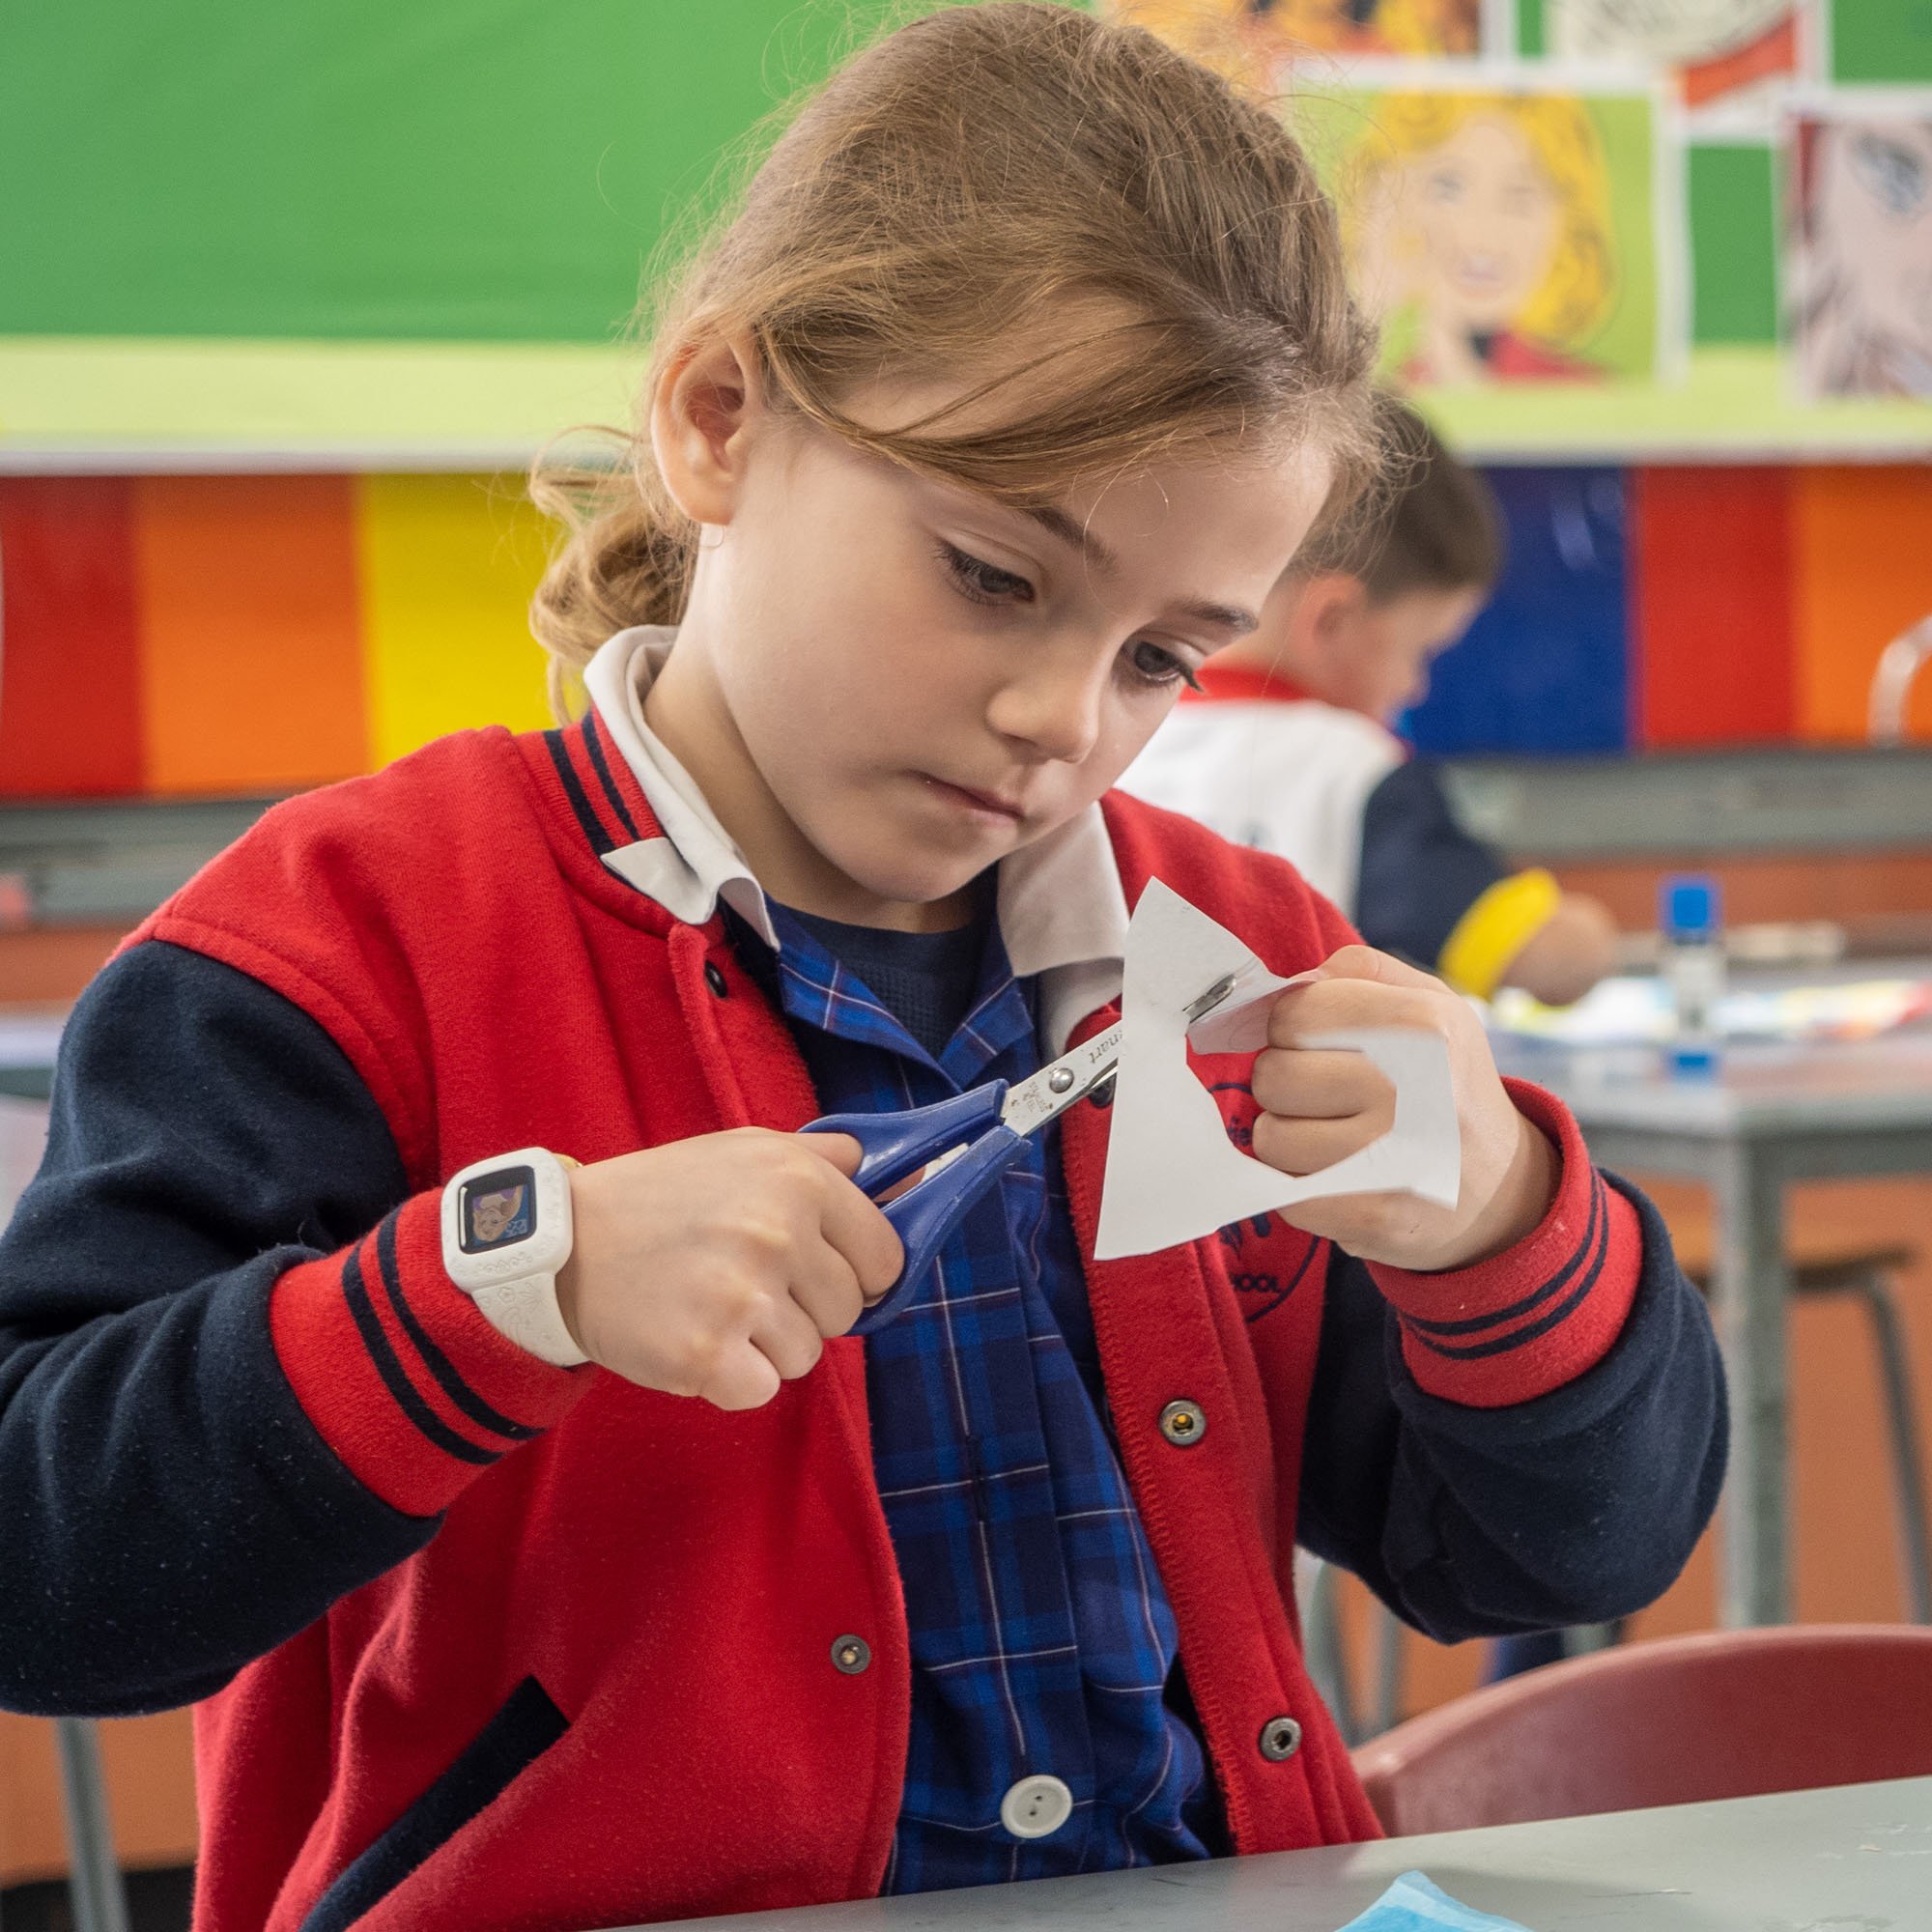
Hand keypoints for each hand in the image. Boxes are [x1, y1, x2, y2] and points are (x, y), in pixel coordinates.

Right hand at [553, 1129, 902, 1409]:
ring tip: (711, 1306)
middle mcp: (777, 1233)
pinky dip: (731, 1379)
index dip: (856, 1272)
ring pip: (807, 1356)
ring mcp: (742, 1296)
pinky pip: (761, 1391)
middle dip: (805, 1309)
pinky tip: (694, 1340)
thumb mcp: (745, 1150)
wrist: (564, 1245)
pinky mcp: (705, 1355)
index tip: (816, 1272)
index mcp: (798, 1179)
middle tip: (743, 1284)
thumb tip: (898, 1171)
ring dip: (766, 1346)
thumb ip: (823, 1159)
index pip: (885, 1257)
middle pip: (847, 1312)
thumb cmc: (663, 1196)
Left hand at [1251, 945, 1556, 1270]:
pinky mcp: (1373, 1214)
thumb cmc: (1444, 1080)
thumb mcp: (1427, 1003)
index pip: (1292, 1014)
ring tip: (1337, 1136)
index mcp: (1424, 1024)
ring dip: (1290, 1138)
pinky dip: (1299, 1185)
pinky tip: (1339, 1174)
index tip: (1320, 1044)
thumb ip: (1356, 972)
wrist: (1501, 1188)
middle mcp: (1414, 1088)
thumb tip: (1287, 986)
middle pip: (1272, 1075)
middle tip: (1329, 1095)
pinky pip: (1283, 1192)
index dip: (1292, 1028)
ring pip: (1269, 1137)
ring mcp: (1394, 1158)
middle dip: (1287, 1084)